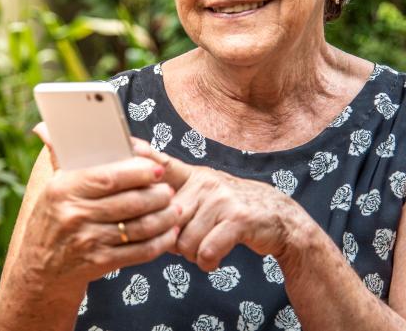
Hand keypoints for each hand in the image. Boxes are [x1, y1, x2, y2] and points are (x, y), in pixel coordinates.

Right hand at [18, 124, 180, 288]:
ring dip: (164, 218)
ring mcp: (88, 241)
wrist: (41, 268)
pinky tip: (170, 232)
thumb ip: (60, 156)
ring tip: (176, 210)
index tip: (157, 167)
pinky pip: (139, 252)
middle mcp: (74, 215)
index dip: (137, 172)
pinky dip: (160, 242)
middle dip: (157, 195)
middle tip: (169, 190)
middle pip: (129, 202)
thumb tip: (44, 126)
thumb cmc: (54, 218)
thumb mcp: (54, 187)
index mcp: (63, 189)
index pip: (107, 176)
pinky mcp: (100, 263)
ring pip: (138, 227)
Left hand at [141, 149, 305, 271]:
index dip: (143, 155)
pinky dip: (207, 262)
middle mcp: (205, 182)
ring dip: (191, 255)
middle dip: (172, 241)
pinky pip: (205, 251)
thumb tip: (144, 219)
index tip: (126, 143)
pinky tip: (214, 258)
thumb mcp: (205, 196)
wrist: (279, 219)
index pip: (163, 164)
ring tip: (203, 249)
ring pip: (183, 242)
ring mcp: (222, 198)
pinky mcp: (237, 218)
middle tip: (187, 243)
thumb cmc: (232, 211)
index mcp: (193, 176)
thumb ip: (177, 202)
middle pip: (166, 220)